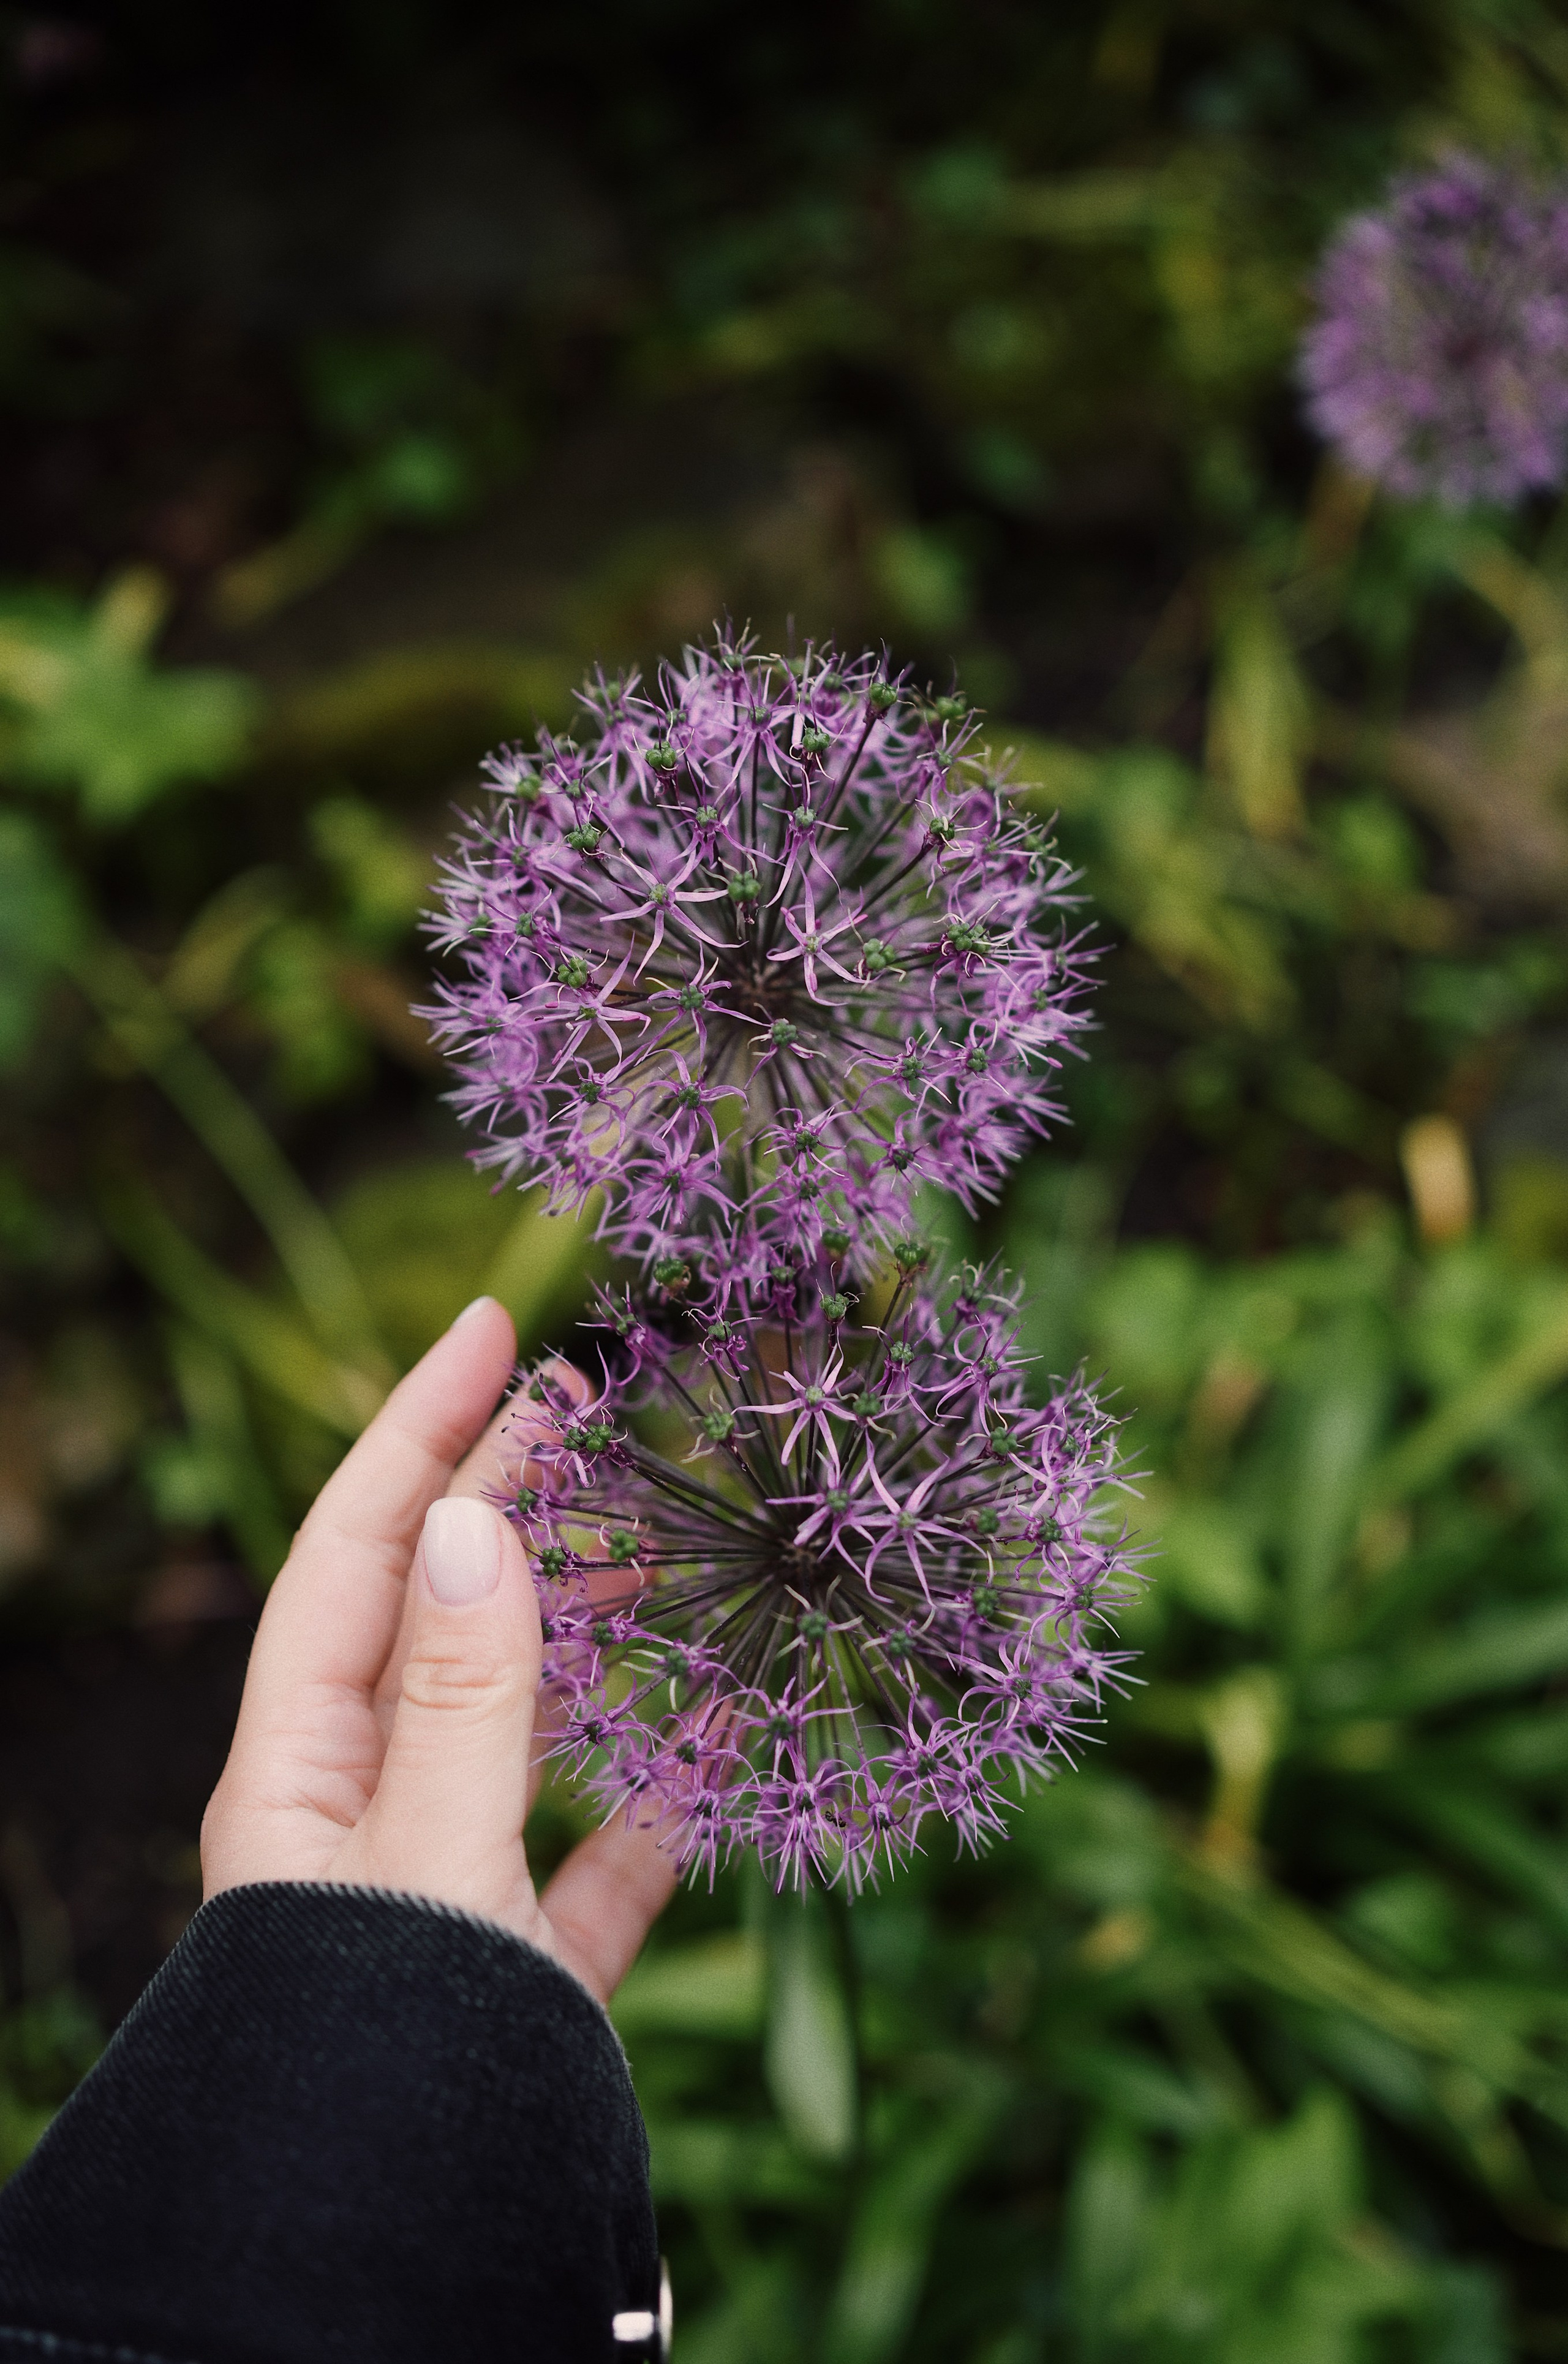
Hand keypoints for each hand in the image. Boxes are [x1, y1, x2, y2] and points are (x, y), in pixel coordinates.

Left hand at [201, 1296, 677, 2002]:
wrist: (400, 2262)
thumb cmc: (390, 2057)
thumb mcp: (430, 1862)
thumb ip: (463, 1699)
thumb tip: (480, 1523)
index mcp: (298, 1771)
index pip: (360, 1549)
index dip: (420, 1426)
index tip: (498, 1325)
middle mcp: (362, 1809)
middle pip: (442, 1614)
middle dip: (514, 1501)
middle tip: (600, 1404)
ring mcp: (450, 1880)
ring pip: (525, 1717)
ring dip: (595, 1628)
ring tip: (669, 1543)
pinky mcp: (529, 1963)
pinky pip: (602, 1850)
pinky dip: (665, 1790)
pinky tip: (731, 1737)